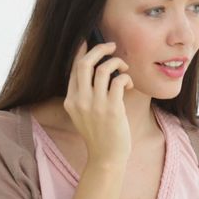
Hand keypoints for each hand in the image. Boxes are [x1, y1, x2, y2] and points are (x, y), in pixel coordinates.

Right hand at [63, 40, 133, 167]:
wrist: (106, 157)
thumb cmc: (100, 135)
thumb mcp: (83, 114)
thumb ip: (85, 96)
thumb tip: (96, 72)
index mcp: (71, 100)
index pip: (73, 69)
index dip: (82, 52)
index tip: (89, 41)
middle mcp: (80, 100)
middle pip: (84, 64)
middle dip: (99, 49)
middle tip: (112, 46)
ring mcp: (95, 105)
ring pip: (103, 69)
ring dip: (117, 63)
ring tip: (124, 68)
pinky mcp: (112, 109)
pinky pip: (119, 81)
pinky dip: (125, 77)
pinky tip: (128, 84)